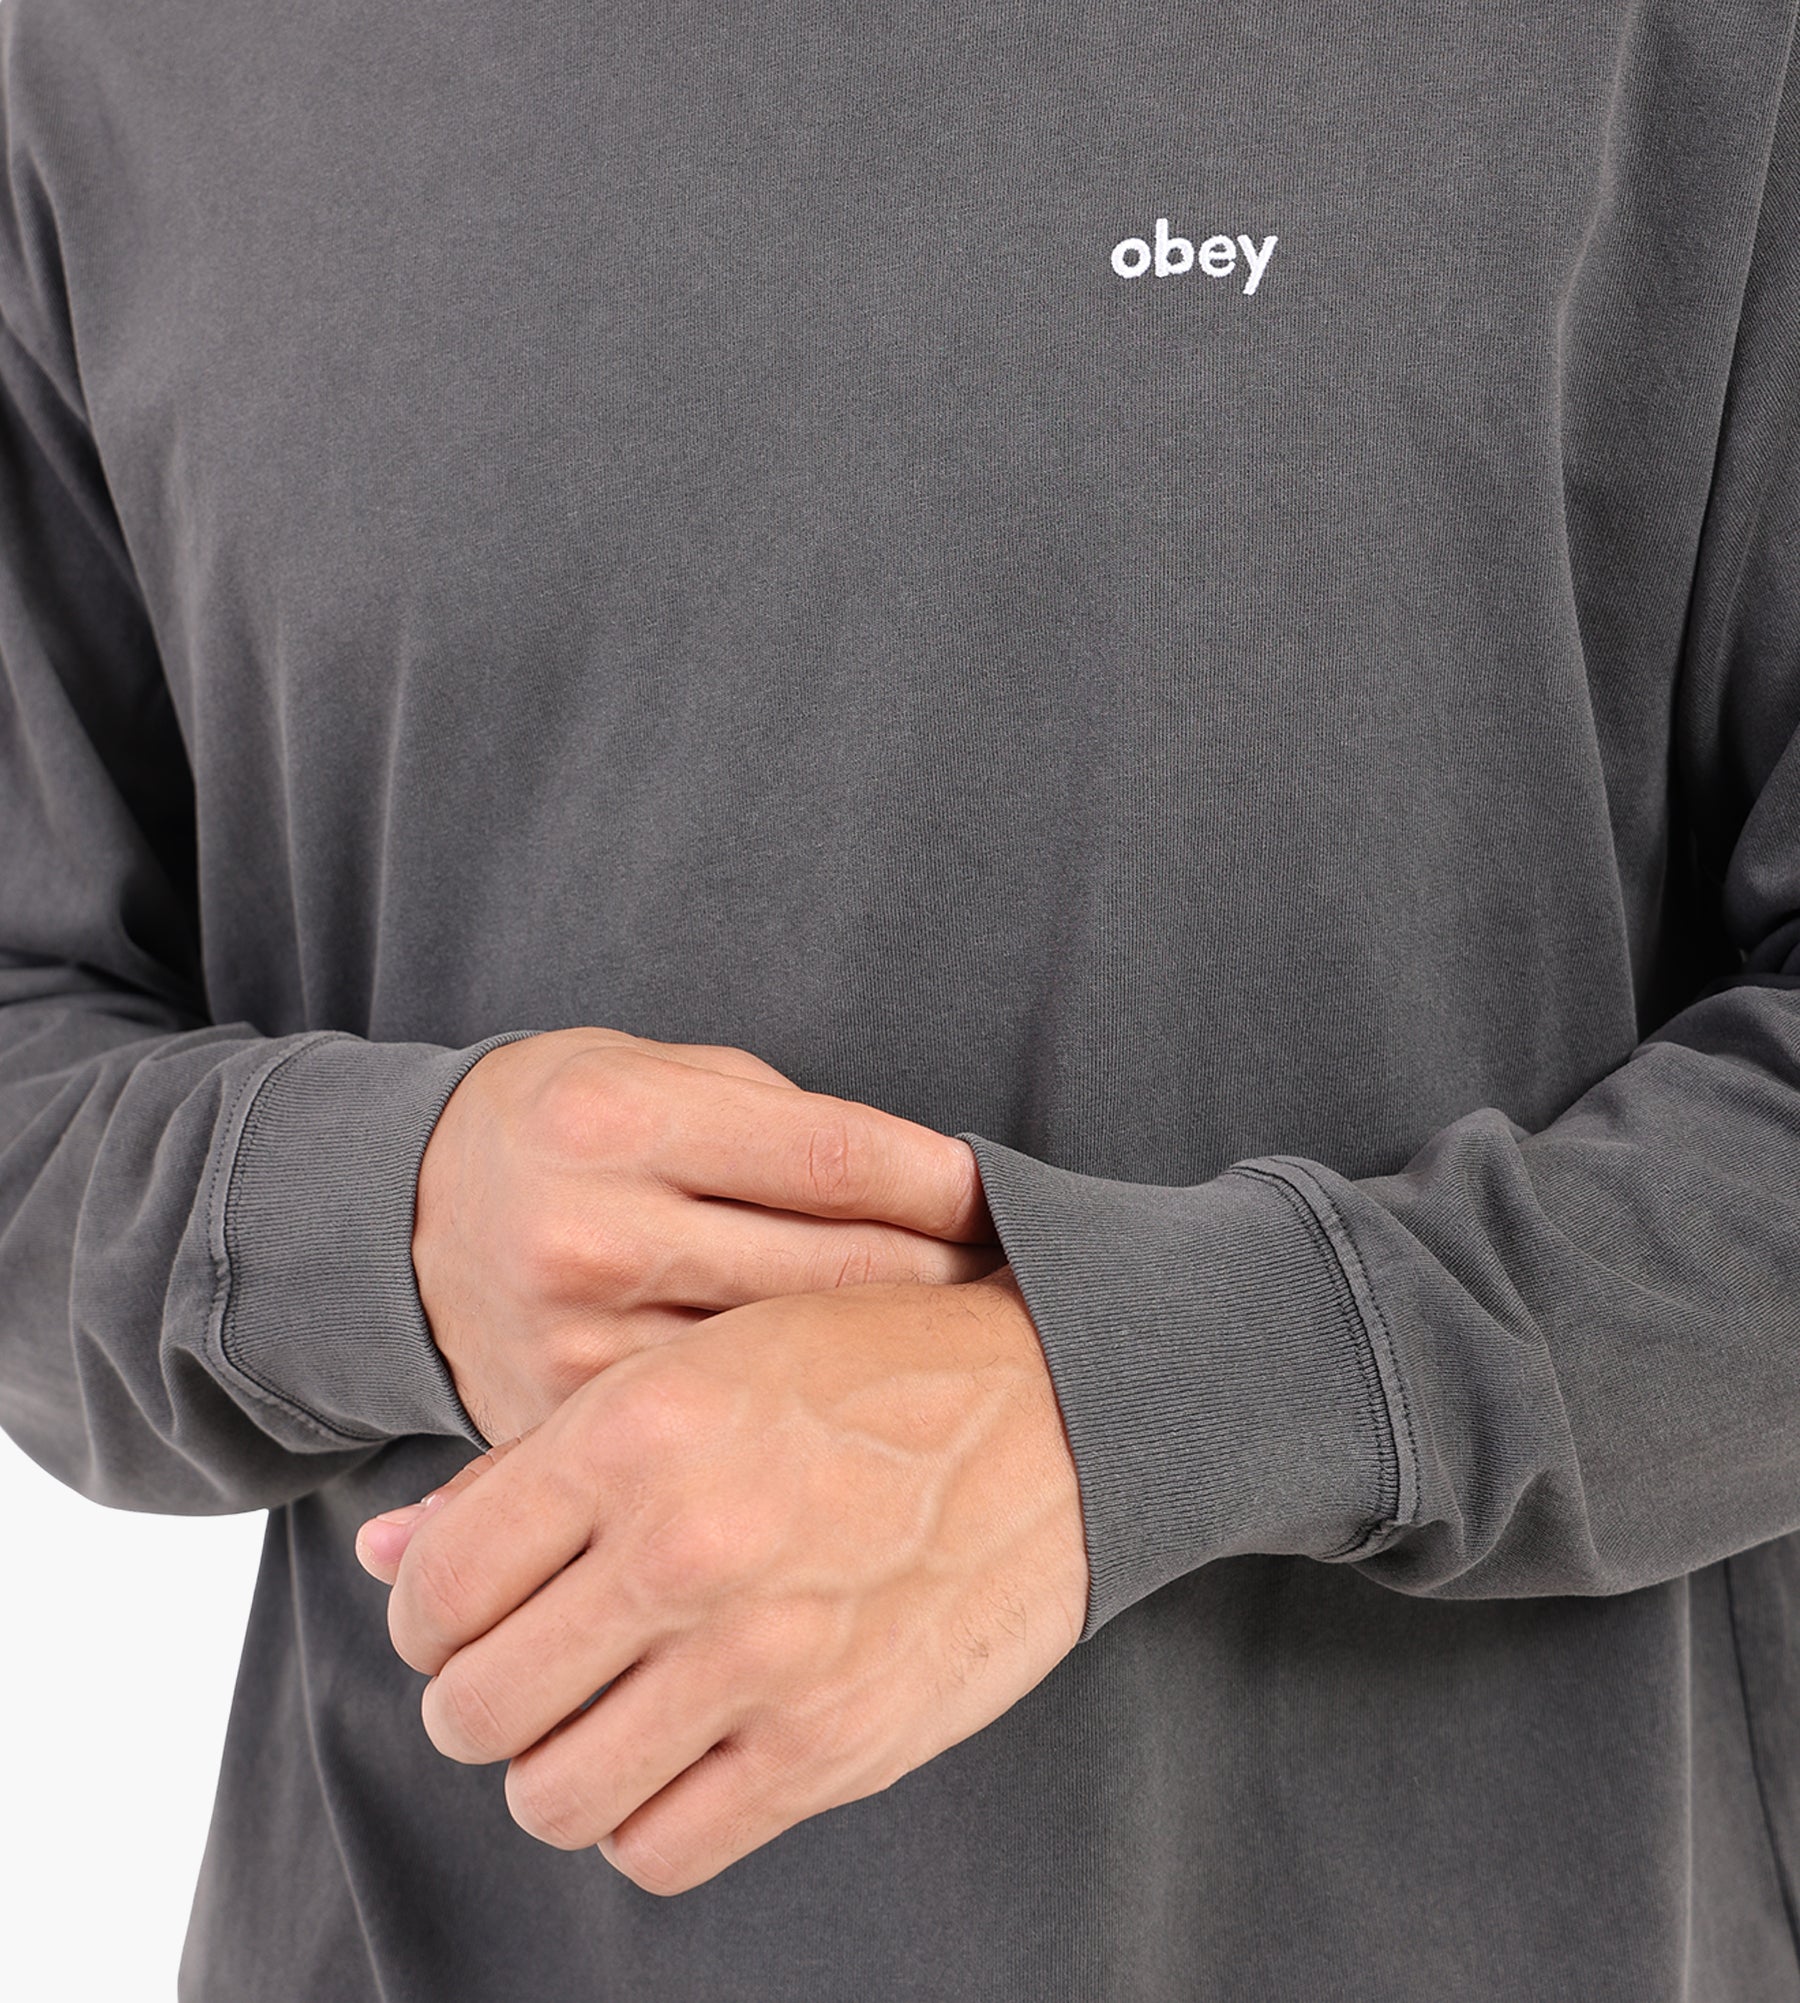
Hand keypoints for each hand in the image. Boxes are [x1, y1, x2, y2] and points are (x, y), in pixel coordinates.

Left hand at [355, 1268, 1088, 1894]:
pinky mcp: (832, 1745)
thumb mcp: (697, 1364)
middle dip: (476, 1694)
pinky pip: (661, 1850)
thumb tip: (386, 1554)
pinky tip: (676, 1750)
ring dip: (552, 1765)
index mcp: (636, 1431)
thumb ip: (533, 1464)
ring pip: (551, 1796)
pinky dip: (643, 1816)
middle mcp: (686, 1548)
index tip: (465, 1606)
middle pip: (475, 1707)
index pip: (435, 1586)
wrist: (1067, 1408)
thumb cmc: (871, 1367)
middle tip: (526, 1662)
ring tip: (599, 1711)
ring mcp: (762, 1659)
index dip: (426, 1611)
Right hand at [413, 1026, 999, 1442]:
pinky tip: (858, 1407)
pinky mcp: (558, 1431)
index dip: (944, 1184)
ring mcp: (571, 1349)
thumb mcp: (662, 1072)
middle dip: (944, 1274)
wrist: (402, 1214)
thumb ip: (787, 1126)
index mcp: (617, 1124)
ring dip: (889, 1358)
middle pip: (831, 1272)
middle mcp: (590, 1236)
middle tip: (1017, 1279)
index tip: (1006, 1200)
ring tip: (959, 1347)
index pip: (834, 1160)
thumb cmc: (570, 1124)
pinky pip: (718, 1429)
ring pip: (790, 1367)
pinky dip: (800, 1418)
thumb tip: (939, 1189)